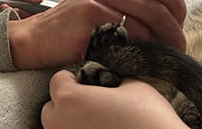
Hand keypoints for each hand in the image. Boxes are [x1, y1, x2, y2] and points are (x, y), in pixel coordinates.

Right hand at [8, 0, 185, 69]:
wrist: (37, 38)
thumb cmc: (72, 29)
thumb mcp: (104, 8)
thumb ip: (131, 7)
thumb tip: (168, 24)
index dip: (178, 6)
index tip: (177, 27)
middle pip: (160, 3)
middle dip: (174, 31)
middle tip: (175, 50)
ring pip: (147, 19)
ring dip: (159, 44)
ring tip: (157, 58)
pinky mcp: (90, 15)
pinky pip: (128, 32)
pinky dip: (137, 48)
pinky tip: (134, 58)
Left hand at [41, 70, 185, 128]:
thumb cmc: (149, 119)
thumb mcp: (133, 85)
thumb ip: (111, 78)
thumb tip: (108, 78)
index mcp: (69, 100)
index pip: (58, 80)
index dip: (76, 79)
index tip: (91, 84)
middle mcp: (60, 124)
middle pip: (51, 108)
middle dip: (68, 104)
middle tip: (94, 105)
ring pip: (58, 128)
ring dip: (72, 123)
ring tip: (99, 122)